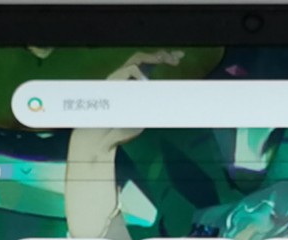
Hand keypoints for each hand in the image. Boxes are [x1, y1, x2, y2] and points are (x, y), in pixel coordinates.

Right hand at [70, 51, 186, 153]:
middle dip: (163, 55)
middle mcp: (128, 76)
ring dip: (153, 57)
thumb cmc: (125, 127)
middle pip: (146, 58)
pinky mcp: (114, 81)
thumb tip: (173, 97)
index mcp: (136, 81)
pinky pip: (130, 69)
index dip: (166, 58)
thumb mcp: (146, 113)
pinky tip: (147, 80)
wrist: (106, 136)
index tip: (181, 56)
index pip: (152, 64)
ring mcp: (120, 77)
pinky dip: (141, 73)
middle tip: (177, 58)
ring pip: (138, 58)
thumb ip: (155, 102)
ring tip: (164, 59)